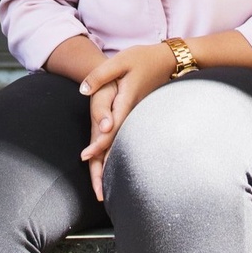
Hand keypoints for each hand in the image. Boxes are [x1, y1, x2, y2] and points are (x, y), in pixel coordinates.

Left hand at [79, 43, 174, 199]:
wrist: (168, 60)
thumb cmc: (142, 58)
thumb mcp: (120, 61)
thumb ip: (100, 76)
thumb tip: (82, 90)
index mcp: (127, 102)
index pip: (110, 128)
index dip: (98, 144)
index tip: (85, 156)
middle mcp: (133, 114)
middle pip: (117, 144)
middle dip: (106, 168)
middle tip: (98, 194)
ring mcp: (137, 117)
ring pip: (122, 144)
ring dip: (113, 165)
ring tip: (103, 189)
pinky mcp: (138, 116)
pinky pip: (126, 138)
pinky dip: (118, 153)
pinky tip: (114, 164)